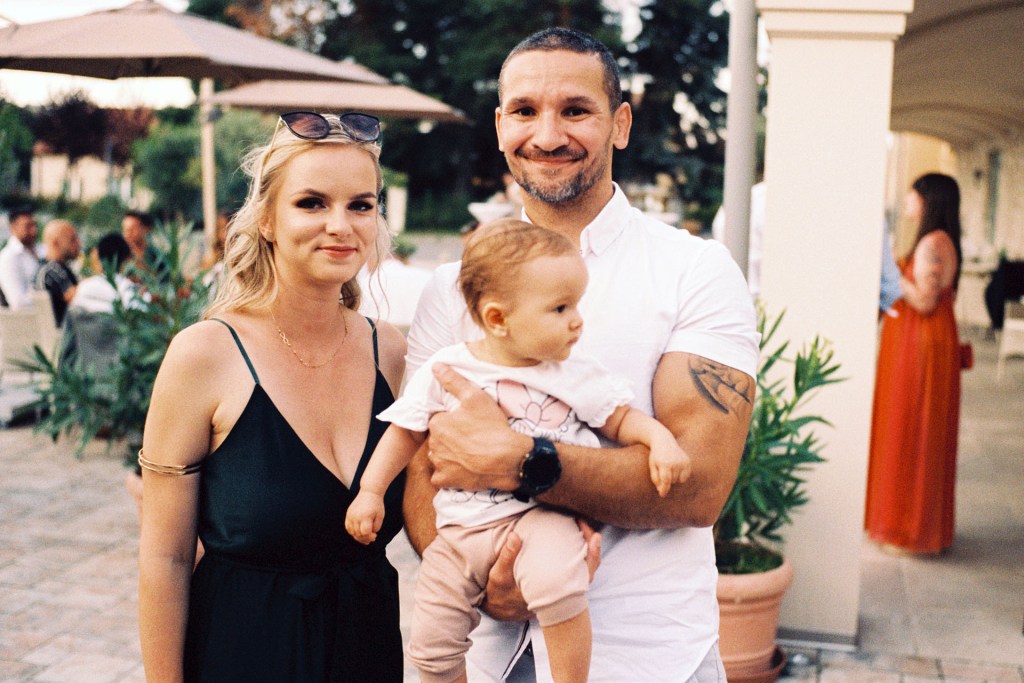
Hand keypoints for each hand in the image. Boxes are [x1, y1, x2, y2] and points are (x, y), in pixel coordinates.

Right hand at [345, 491, 384, 544]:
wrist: (369, 492)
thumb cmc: (376, 505)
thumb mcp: (380, 516)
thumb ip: (376, 527)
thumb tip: (370, 535)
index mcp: (365, 517)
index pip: (365, 533)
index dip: (370, 537)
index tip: (375, 535)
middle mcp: (356, 517)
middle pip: (358, 534)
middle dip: (365, 538)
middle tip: (372, 538)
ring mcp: (350, 516)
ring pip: (352, 532)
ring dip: (358, 537)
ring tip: (365, 537)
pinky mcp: (348, 514)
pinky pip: (348, 527)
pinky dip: (352, 532)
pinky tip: (359, 532)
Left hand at [427, 363, 529, 491]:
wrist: (509, 459)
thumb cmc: (493, 427)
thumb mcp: (476, 397)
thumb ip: (453, 380)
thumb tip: (436, 366)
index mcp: (438, 424)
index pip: (439, 420)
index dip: (453, 421)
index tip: (467, 423)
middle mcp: (434, 444)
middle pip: (439, 438)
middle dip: (450, 437)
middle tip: (471, 437)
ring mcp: (440, 464)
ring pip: (439, 457)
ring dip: (448, 455)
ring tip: (469, 452)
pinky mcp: (447, 481)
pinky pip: (441, 477)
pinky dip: (448, 474)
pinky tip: (463, 469)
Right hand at [481, 519, 601, 621]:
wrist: (499, 607)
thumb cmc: (500, 592)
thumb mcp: (499, 576)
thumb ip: (507, 557)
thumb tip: (515, 536)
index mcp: (552, 592)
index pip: (582, 577)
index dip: (592, 557)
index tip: (593, 536)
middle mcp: (560, 593)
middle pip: (587, 572)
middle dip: (593, 548)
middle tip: (585, 523)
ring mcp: (559, 588)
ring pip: (583, 571)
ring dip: (587, 549)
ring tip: (582, 526)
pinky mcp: (555, 583)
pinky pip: (574, 569)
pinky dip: (578, 553)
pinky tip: (574, 536)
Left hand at [649, 440, 691, 497]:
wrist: (664, 441)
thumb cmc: (656, 456)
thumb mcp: (652, 466)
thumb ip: (655, 478)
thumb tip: (661, 491)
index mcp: (664, 463)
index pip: (666, 481)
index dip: (664, 489)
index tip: (662, 495)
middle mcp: (675, 462)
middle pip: (672, 481)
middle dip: (667, 480)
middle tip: (663, 471)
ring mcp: (683, 461)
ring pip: (679, 480)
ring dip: (674, 478)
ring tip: (669, 469)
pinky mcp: (688, 461)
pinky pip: (686, 476)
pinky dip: (681, 476)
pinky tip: (676, 469)